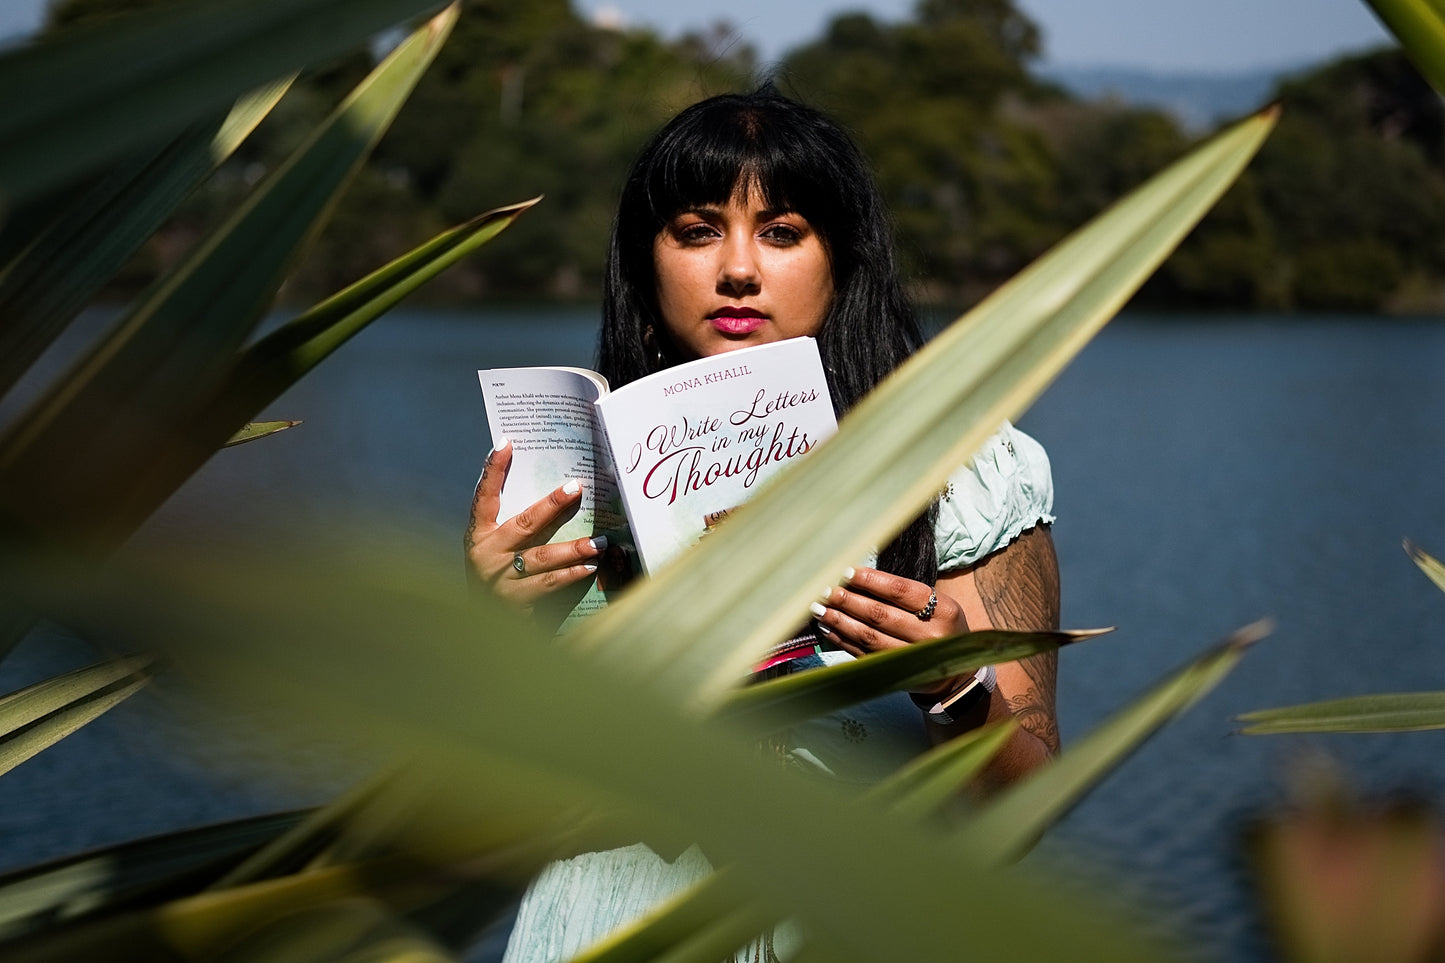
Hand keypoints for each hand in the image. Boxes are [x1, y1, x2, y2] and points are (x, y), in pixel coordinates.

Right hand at [464, 438, 605, 613]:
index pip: (484, 497)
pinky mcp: (515, 602)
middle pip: (524, 524)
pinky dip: (571, 575)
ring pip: (542, 558)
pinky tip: (590, 568)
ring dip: (573, 548)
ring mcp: (500, 580)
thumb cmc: (497, 577)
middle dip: (552, 504)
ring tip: (598, 541)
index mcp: (478, 535)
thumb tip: (555, 497)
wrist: (481, 626)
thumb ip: (516, 527)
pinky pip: (549, 584)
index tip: (506, 443)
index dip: (493, 469)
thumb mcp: (496, 550)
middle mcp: (486, 555)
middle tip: (576, 487)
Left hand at [809, 566, 968, 693]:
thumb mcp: (937, 604)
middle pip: (880, 614)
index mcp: (943, 610)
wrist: (956, 673)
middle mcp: (929, 636)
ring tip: (819, 608)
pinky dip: (843, 640)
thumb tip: (855, 579)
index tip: (845, 571)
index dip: (870, 580)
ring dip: (840, 621)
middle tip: (824, 590)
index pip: (900, 591)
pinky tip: (827, 628)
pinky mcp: (897, 673)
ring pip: (869, 637)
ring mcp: (913, 658)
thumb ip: (903, 594)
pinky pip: (864, 655)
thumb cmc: (940, 627)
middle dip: (848, 601)